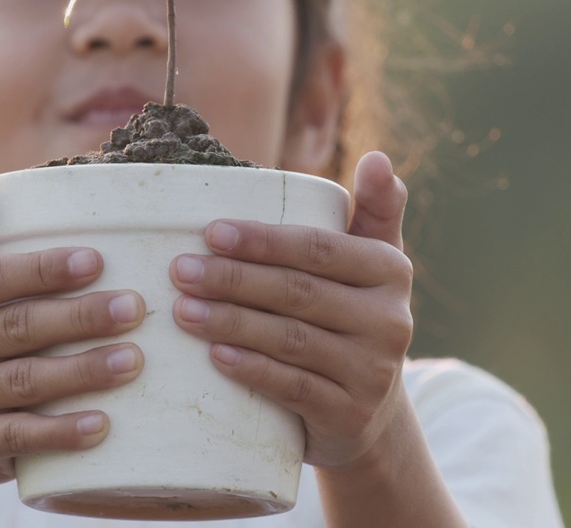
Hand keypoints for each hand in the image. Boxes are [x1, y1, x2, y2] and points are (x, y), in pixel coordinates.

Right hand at [0, 183, 145, 486]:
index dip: (42, 270)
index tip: (98, 261)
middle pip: (14, 328)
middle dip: (80, 318)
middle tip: (136, 308)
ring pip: (24, 383)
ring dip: (83, 371)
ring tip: (134, 360)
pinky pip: (21, 438)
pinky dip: (63, 431)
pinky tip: (104, 423)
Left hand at [169, 151, 412, 468]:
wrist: (369, 413)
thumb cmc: (352, 318)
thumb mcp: (372, 266)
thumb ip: (375, 210)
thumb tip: (379, 157)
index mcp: (391, 271)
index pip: (319, 249)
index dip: (264, 240)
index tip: (210, 232)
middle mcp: (390, 321)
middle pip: (298, 292)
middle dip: (234, 279)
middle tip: (180, 270)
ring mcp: (372, 372)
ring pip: (290, 339)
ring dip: (231, 322)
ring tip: (182, 310)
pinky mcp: (350, 413)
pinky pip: (293, 387)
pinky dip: (252, 369)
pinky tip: (215, 355)